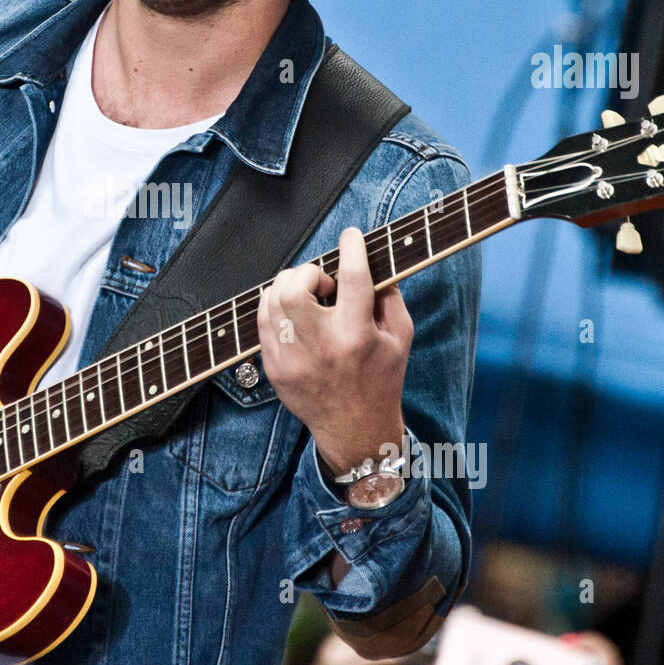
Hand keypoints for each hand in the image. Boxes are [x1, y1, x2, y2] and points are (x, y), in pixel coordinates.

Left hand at [257, 227, 410, 476]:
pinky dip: (274, 307)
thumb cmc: (382, 379)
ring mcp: (293, 360)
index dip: (351, 248)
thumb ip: (390, 296)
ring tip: (305, 292)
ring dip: (287, 286)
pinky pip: (262, 324)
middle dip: (307, 272)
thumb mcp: (401, 338)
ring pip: (271, 303)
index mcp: (357, 338)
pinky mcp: (275, 370)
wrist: (355, 430)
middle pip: (294, 290)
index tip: (351, 235)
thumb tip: (375, 261)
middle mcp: (322, 348)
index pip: (352, 279)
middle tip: (322, 281)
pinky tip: (291, 309)